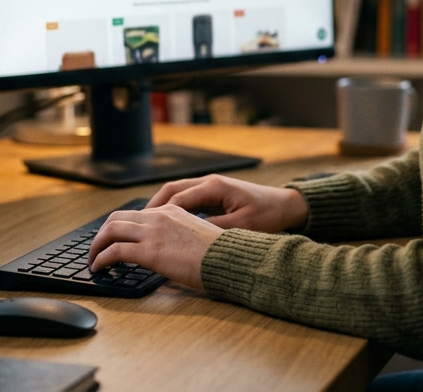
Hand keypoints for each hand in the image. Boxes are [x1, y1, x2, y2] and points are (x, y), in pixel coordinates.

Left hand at [87, 205, 221, 289]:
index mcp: (171, 210)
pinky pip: (114, 251)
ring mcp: (152, 232)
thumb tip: (166, 248)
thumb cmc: (219, 254)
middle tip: (97, 249)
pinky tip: (99, 268)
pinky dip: (101, 259)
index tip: (113, 239)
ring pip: (110, 231)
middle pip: (116, 218)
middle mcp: (159, 216)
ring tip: (93, 260)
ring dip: (96, 246)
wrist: (229, 259)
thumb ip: (177, 235)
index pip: (135, 214)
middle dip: (102, 234)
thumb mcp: (196, 234)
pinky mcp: (149, 251)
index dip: (119, 227)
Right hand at [145, 174, 308, 232]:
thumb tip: (190, 239)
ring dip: (160, 207)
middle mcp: (209, 182)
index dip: (159, 214)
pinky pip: (186, 199)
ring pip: (176, 193)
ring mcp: (210, 186)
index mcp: (214, 187)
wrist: (287, 205)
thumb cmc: (268, 214)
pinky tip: (166, 225)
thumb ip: (215, 230)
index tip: (144, 230)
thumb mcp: (242, 226)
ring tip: (144, 225)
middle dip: (152, 208)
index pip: (178, 199)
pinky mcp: (213, 194)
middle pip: (171, 191)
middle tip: (135, 225)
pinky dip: (172, 209)